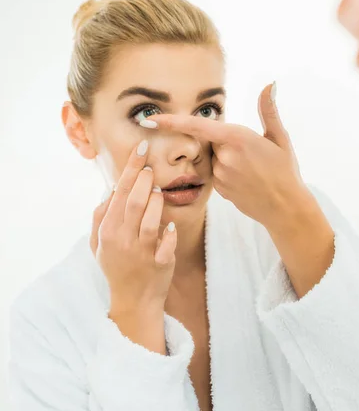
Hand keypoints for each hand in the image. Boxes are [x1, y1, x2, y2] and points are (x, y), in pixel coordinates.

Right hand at [90, 140, 176, 311]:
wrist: (132, 302)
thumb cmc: (116, 265)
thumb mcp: (98, 243)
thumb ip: (100, 215)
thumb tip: (112, 189)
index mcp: (108, 230)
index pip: (120, 191)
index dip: (131, 167)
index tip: (141, 147)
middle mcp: (122, 239)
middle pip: (134, 201)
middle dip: (144, 179)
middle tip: (150, 166)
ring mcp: (141, 252)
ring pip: (150, 219)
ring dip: (156, 201)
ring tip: (158, 190)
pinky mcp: (159, 264)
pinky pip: (165, 244)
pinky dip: (168, 233)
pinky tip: (169, 226)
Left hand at [140, 84, 304, 229]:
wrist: (286, 207)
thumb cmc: (285, 170)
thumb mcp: (279, 137)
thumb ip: (268, 109)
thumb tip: (270, 83)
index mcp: (236, 137)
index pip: (196, 126)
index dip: (170, 121)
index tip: (150, 119)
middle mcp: (224, 156)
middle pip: (210, 141)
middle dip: (224, 142)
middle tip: (250, 154)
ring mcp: (220, 175)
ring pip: (213, 158)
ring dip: (226, 159)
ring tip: (251, 170)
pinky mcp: (219, 189)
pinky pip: (216, 174)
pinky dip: (227, 173)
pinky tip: (245, 181)